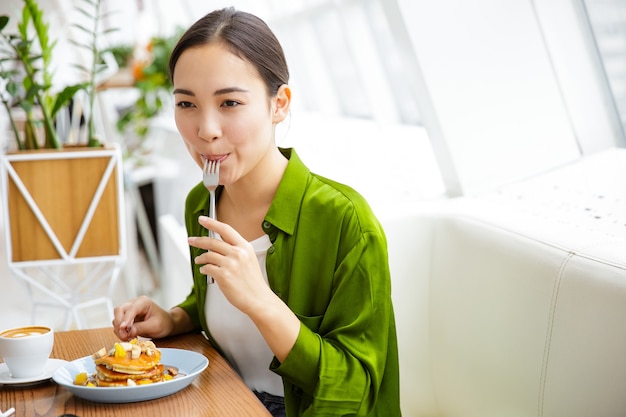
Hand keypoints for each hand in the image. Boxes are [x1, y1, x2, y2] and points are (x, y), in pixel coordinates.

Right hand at [112, 295, 174, 340]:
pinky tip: (128, 336)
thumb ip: (141, 328)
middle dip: (119, 324)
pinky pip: (119, 324)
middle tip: (125, 336)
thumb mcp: (155, 326)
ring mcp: (129, 310)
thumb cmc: (163, 323)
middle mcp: (134, 304)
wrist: (167, 324)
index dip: (125, 319)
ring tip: (128, 338)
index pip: (131, 309)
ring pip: (117, 317)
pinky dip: (121, 331)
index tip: (123, 328)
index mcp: (143, 302)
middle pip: (119, 310)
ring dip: (119, 329)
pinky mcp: (127, 318)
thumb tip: (129, 332)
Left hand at [189, 215, 299, 361]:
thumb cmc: (253, 282)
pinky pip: (207, 268)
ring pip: (208, 254)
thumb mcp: (248, 260)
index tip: (202, 219)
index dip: (212, 223)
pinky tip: (204, 271)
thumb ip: (235, 251)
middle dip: (199, 240)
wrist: (258, 299)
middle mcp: (238, 253)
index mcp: (245, 247)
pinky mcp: (224, 275)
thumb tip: (217, 246)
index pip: (226, 229)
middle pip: (213, 241)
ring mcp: (231, 264)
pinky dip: (204, 269)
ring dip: (201, 257)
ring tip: (198, 260)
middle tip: (191, 240)